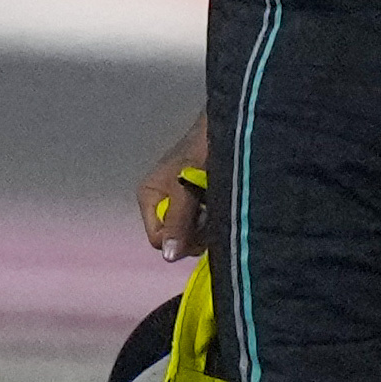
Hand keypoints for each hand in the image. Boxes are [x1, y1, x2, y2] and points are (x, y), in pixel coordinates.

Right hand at [137, 117, 212, 258]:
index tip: (200, 227)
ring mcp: (184, 203)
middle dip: (197, 233)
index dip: (179, 239)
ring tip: (222, 203)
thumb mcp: (187, 186)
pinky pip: (207, 224)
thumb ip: (177, 220)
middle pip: (176, 239)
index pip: (158, 239)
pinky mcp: (202, 201)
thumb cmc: (203, 148)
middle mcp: (163, 203)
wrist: (230, 125)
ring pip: (194, 233)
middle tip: (214, 214)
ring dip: (210, 226)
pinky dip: (218, 219)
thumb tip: (168, 256)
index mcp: (149, 197)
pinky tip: (226, 202)